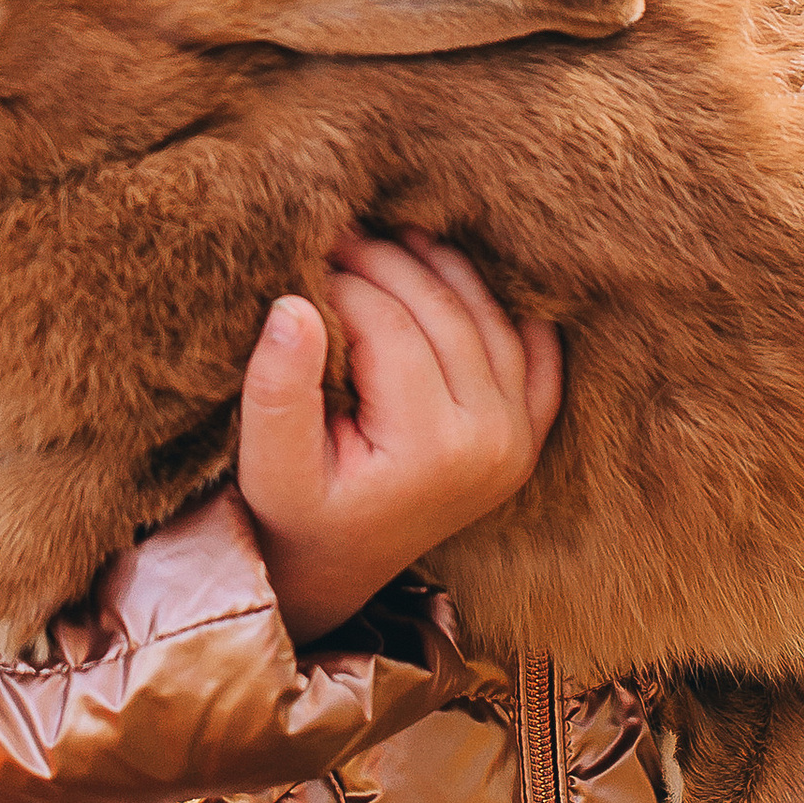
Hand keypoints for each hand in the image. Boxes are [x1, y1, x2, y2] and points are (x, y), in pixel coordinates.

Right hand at [238, 233, 561, 648]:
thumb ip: (276, 390)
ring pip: (491, 319)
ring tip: (386, 240)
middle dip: (387, 262)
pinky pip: (535, 353)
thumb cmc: (295, 513)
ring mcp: (520, 437)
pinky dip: (505, 308)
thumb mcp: (267, 465)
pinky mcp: (528, 434)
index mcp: (432, 450)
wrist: (336, 566)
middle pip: (445, 313)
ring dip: (442, 269)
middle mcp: (493, 443)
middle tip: (337, 236)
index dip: (342, 283)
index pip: (389, 328)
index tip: (300, 263)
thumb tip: (292, 305)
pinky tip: (458, 276)